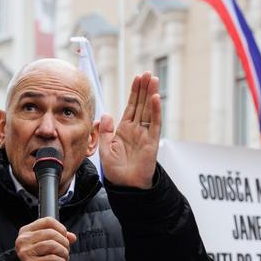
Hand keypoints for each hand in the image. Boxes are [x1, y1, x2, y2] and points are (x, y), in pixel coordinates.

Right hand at [15, 217, 76, 260]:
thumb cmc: (37, 256)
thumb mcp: (46, 242)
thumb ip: (59, 237)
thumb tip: (72, 237)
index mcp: (27, 230)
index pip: (48, 221)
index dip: (61, 228)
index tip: (65, 236)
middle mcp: (24, 239)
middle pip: (51, 233)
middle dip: (64, 242)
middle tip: (66, 250)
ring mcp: (26, 251)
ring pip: (52, 245)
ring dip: (63, 252)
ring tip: (64, 257)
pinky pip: (52, 259)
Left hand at [100, 71, 160, 188]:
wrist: (125, 186)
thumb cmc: (115, 170)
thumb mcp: (105, 148)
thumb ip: (105, 131)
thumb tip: (106, 114)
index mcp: (124, 130)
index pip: (131, 107)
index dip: (134, 93)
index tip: (137, 78)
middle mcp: (136, 130)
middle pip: (141, 105)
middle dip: (143, 89)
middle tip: (147, 74)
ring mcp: (145, 135)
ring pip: (149, 110)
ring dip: (150, 94)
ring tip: (153, 79)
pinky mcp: (152, 142)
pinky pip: (154, 124)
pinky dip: (155, 111)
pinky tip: (155, 98)